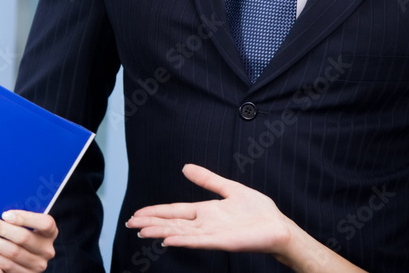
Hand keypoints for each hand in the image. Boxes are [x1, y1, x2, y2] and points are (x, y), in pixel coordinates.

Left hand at [0, 210, 57, 271]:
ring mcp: (37, 266)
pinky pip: (5, 267)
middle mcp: (46, 250)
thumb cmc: (19, 234)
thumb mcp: (26, 225)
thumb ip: (17, 218)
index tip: (5, 214)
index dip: (26, 218)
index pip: (45, 223)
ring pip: (13, 253)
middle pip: (24, 238)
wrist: (22, 261)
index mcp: (50, 233)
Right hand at [126, 163, 293, 254]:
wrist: (278, 226)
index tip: (137, 214)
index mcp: (206, 211)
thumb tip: (185, 167)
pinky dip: (183, 240)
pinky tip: (168, 240)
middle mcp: (205, 223)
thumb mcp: (230, 188)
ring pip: (180, 233)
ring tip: (142, 232)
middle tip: (130, 224)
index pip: (175, 211)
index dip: (156, 212)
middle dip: (151, 223)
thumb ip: (207, 179)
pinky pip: (198, 240)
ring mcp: (212, 233)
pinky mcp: (222, 241)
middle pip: (173, 223)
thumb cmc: (259, 211)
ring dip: (161, 232)